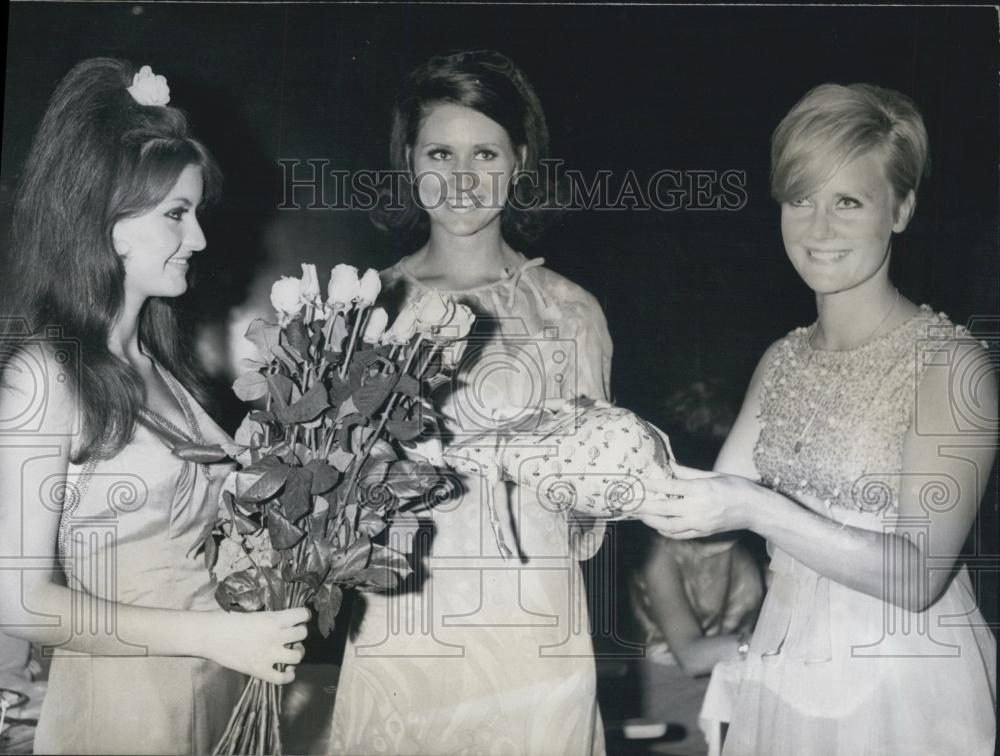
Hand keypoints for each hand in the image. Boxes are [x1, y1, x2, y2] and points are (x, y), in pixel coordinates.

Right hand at [202, 607, 308, 684]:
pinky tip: (287, 671)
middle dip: (300, 633)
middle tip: (293, 635)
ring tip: (291, 651)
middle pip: (303, 634)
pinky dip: (288, 676)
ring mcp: (268, 654)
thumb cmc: (227, 619)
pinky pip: (282, 678)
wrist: (209, 634)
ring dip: (297, 653)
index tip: (301, 617)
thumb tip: (283, 619)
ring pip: (298, 656)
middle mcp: (275, 636)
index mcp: (273, 618)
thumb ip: (270, 617)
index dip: (304, 615)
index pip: (303, 614)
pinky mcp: (259, 670)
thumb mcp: (253, 611)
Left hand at [637, 473, 760, 538]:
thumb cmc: (736, 487)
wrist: (754, 509)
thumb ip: (688, 472)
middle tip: (630, 503)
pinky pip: (679, 534)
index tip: (640, 482)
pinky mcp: (702, 532)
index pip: (670, 486)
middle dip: (645, 506)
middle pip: (664, 509)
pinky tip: (657, 525)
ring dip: (652, 521)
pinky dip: (665, 531)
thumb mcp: (712, 474)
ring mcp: (699, 523)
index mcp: (701, 489)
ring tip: (640, 515)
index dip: (653, 484)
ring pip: (668, 526)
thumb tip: (669, 465)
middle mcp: (698, 508)